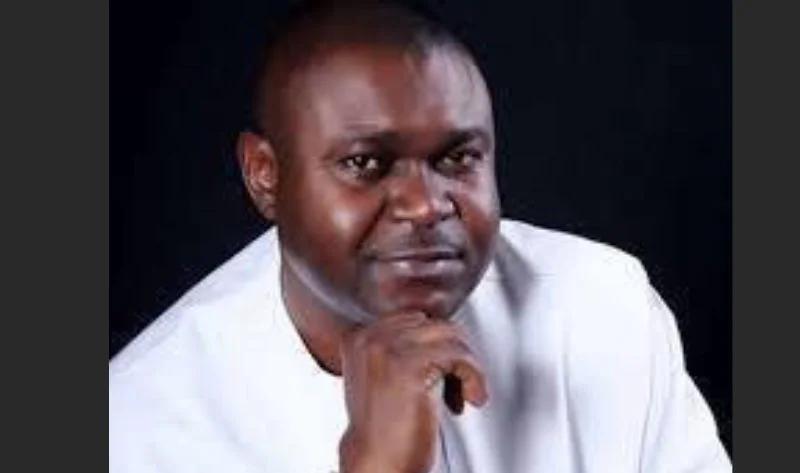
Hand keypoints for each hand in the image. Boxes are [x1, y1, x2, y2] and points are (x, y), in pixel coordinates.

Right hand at [338, 312, 487, 472]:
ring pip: (452, 336)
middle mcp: (370, 337)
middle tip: (454, 388)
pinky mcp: (411, 365)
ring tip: (464, 394)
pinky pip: (461, 356)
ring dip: (467, 368)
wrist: (379, 464)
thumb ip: (401, 346)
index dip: (437, 347)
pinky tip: (471, 398)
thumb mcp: (385, 375)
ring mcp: (388, 348)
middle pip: (436, 324)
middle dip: (454, 356)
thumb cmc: (386, 429)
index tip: (441, 376)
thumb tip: (443, 329)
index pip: (416, 318)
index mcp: (360, 336)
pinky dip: (475, 378)